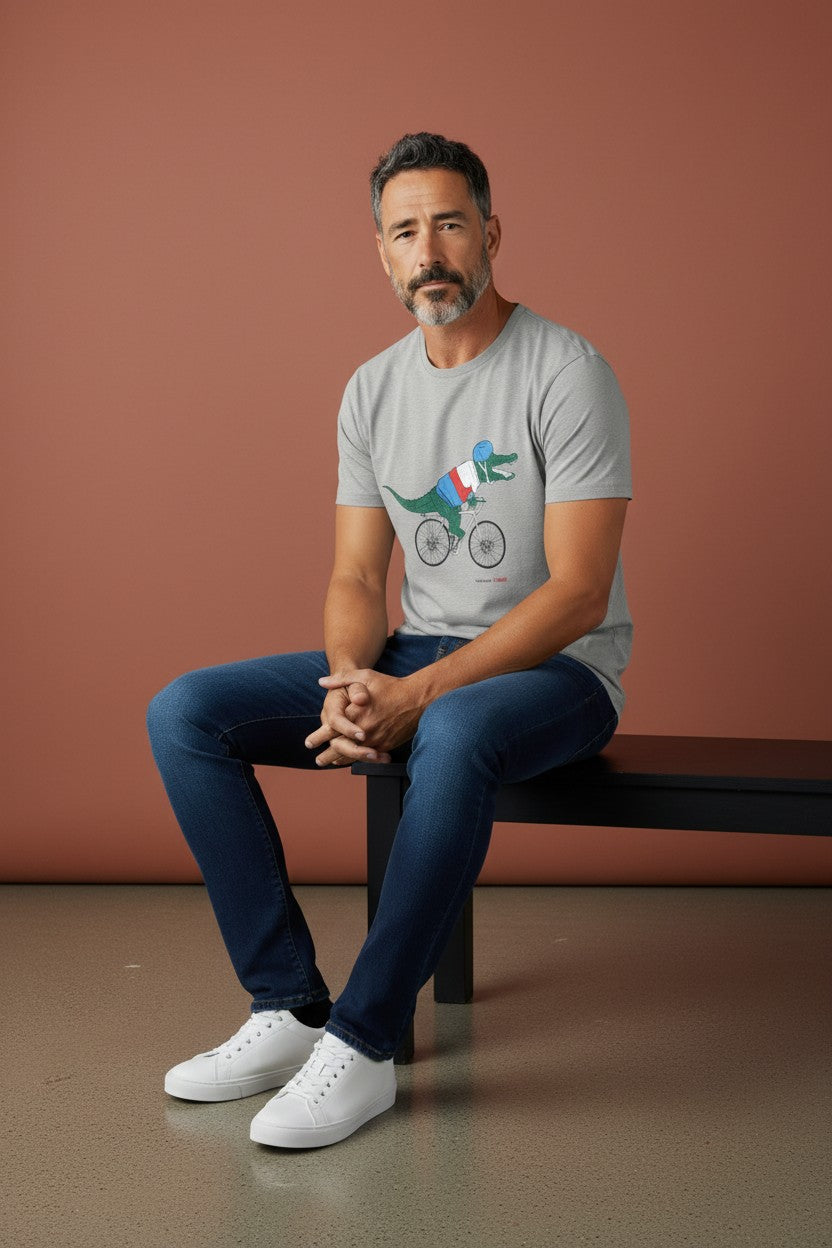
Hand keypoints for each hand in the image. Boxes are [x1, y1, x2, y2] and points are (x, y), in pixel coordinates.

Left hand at [306, 669, 424, 765]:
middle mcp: (364, 730)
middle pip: (340, 747)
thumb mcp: (365, 676)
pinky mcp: (386, 745)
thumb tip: (322, 682)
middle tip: (318, 760)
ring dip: (340, 760)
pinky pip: (368, 756)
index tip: (309, 743)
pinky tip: (353, 760)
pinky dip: (358, 759)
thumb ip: (342, 679)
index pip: (333, 729)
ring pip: (354, 755)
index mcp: (356, 713)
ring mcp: (376, 740)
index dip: (319, 737)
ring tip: (331, 763)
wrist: (417, 699)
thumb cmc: (390, 685)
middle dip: (327, 756)